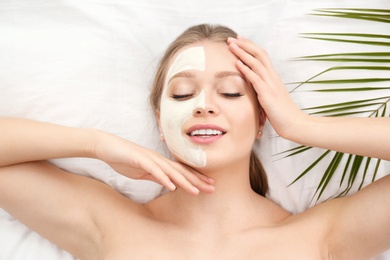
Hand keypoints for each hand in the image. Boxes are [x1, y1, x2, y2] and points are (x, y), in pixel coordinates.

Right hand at [92, 131, 214, 194]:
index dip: (196, 178)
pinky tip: (171, 187)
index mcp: (160, 162)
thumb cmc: (124, 158)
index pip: (182, 172)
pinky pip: (153, 170)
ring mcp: (150, 158)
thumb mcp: (143, 171)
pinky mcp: (139, 159)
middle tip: (212, 188)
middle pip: (181, 171)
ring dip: (184, 181)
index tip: (209, 185)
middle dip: (198, 180)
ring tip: (196, 191)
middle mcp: (159, 159)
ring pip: (171, 171)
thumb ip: (156, 176)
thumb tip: (169, 184)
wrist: (107, 146)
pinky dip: (163, 178)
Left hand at [227, 36, 305, 138]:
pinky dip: (246, 69)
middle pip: (259, 54)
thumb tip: (251, 85)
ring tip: (231, 45)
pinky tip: (237, 63)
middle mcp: (273, 77)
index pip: (262, 56)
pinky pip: (255, 79)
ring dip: (242, 53)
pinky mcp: (268, 95)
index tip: (239, 40)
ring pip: (256, 63)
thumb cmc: (282, 113)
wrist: (294, 124)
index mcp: (273, 77)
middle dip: (244, 44)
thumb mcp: (270, 97)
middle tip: (231, 38)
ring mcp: (271, 84)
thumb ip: (262, 88)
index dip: (250, 46)